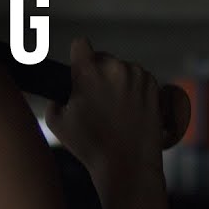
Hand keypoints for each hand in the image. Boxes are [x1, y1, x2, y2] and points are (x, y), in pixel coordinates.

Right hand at [44, 38, 167, 181]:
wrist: (128, 164)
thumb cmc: (91, 146)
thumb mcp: (56, 122)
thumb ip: (54, 99)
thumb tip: (61, 92)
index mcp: (89, 72)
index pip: (80, 44)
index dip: (78, 57)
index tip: (79, 68)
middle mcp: (115, 68)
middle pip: (102, 58)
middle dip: (97, 73)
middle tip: (96, 101)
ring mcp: (137, 75)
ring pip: (122, 68)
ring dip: (117, 81)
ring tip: (114, 110)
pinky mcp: (153, 85)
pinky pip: (138, 78)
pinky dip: (134, 89)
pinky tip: (129, 111)